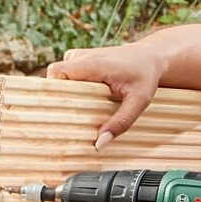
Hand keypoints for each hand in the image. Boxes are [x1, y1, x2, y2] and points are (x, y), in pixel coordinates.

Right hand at [46, 43, 162, 147]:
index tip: (56, 111)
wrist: (150, 57)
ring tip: (77, 111)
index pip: (56, 72)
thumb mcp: (139, 101)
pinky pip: (66, 76)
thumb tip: (99, 144)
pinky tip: (82, 101)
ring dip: (65, 93)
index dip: (50, 90)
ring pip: (59, 77)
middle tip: (67, 119)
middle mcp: (81, 57)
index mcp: (92, 64)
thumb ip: (121, 122)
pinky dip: (70, 88)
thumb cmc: (145, 76)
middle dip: (57, 97)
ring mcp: (80, 56)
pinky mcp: (81, 60)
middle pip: (53, 77)